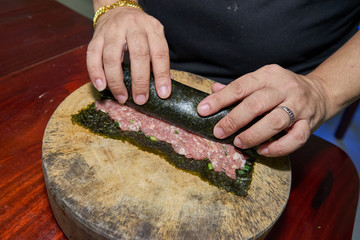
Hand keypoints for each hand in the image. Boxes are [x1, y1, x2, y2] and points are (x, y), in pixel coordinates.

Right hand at [86, 7, 170, 104]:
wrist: (118, 9)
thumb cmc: (140, 31)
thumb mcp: (154, 38)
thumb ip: (157, 59)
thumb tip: (163, 87)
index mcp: (152, 28)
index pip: (159, 53)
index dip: (162, 75)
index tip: (163, 93)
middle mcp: (133, 27)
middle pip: (138, 55)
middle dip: (140, 81)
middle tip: (140, 99)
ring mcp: (112, 31)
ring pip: (112, 57)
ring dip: (116, 81)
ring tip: (122, 97)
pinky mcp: (96, 37)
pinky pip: (92, 56)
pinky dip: (96, 73)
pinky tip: (101, 86)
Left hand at [197, 64, 328, 156]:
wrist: (320, 92)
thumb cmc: (282, 89)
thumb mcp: (261, 81)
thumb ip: (239, 88)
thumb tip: (213, 91)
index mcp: (268, 75)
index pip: (241, 86)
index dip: (220, 99)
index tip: (202, 110)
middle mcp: (285, 88)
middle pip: (256, 103)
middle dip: (234, 119)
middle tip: (219, 132)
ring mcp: (299, 105)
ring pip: (276, 121)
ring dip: (254, 134)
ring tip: (239, 143)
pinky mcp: (310, 123)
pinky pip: (295, 139)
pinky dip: (278, 147)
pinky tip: (263, 150)